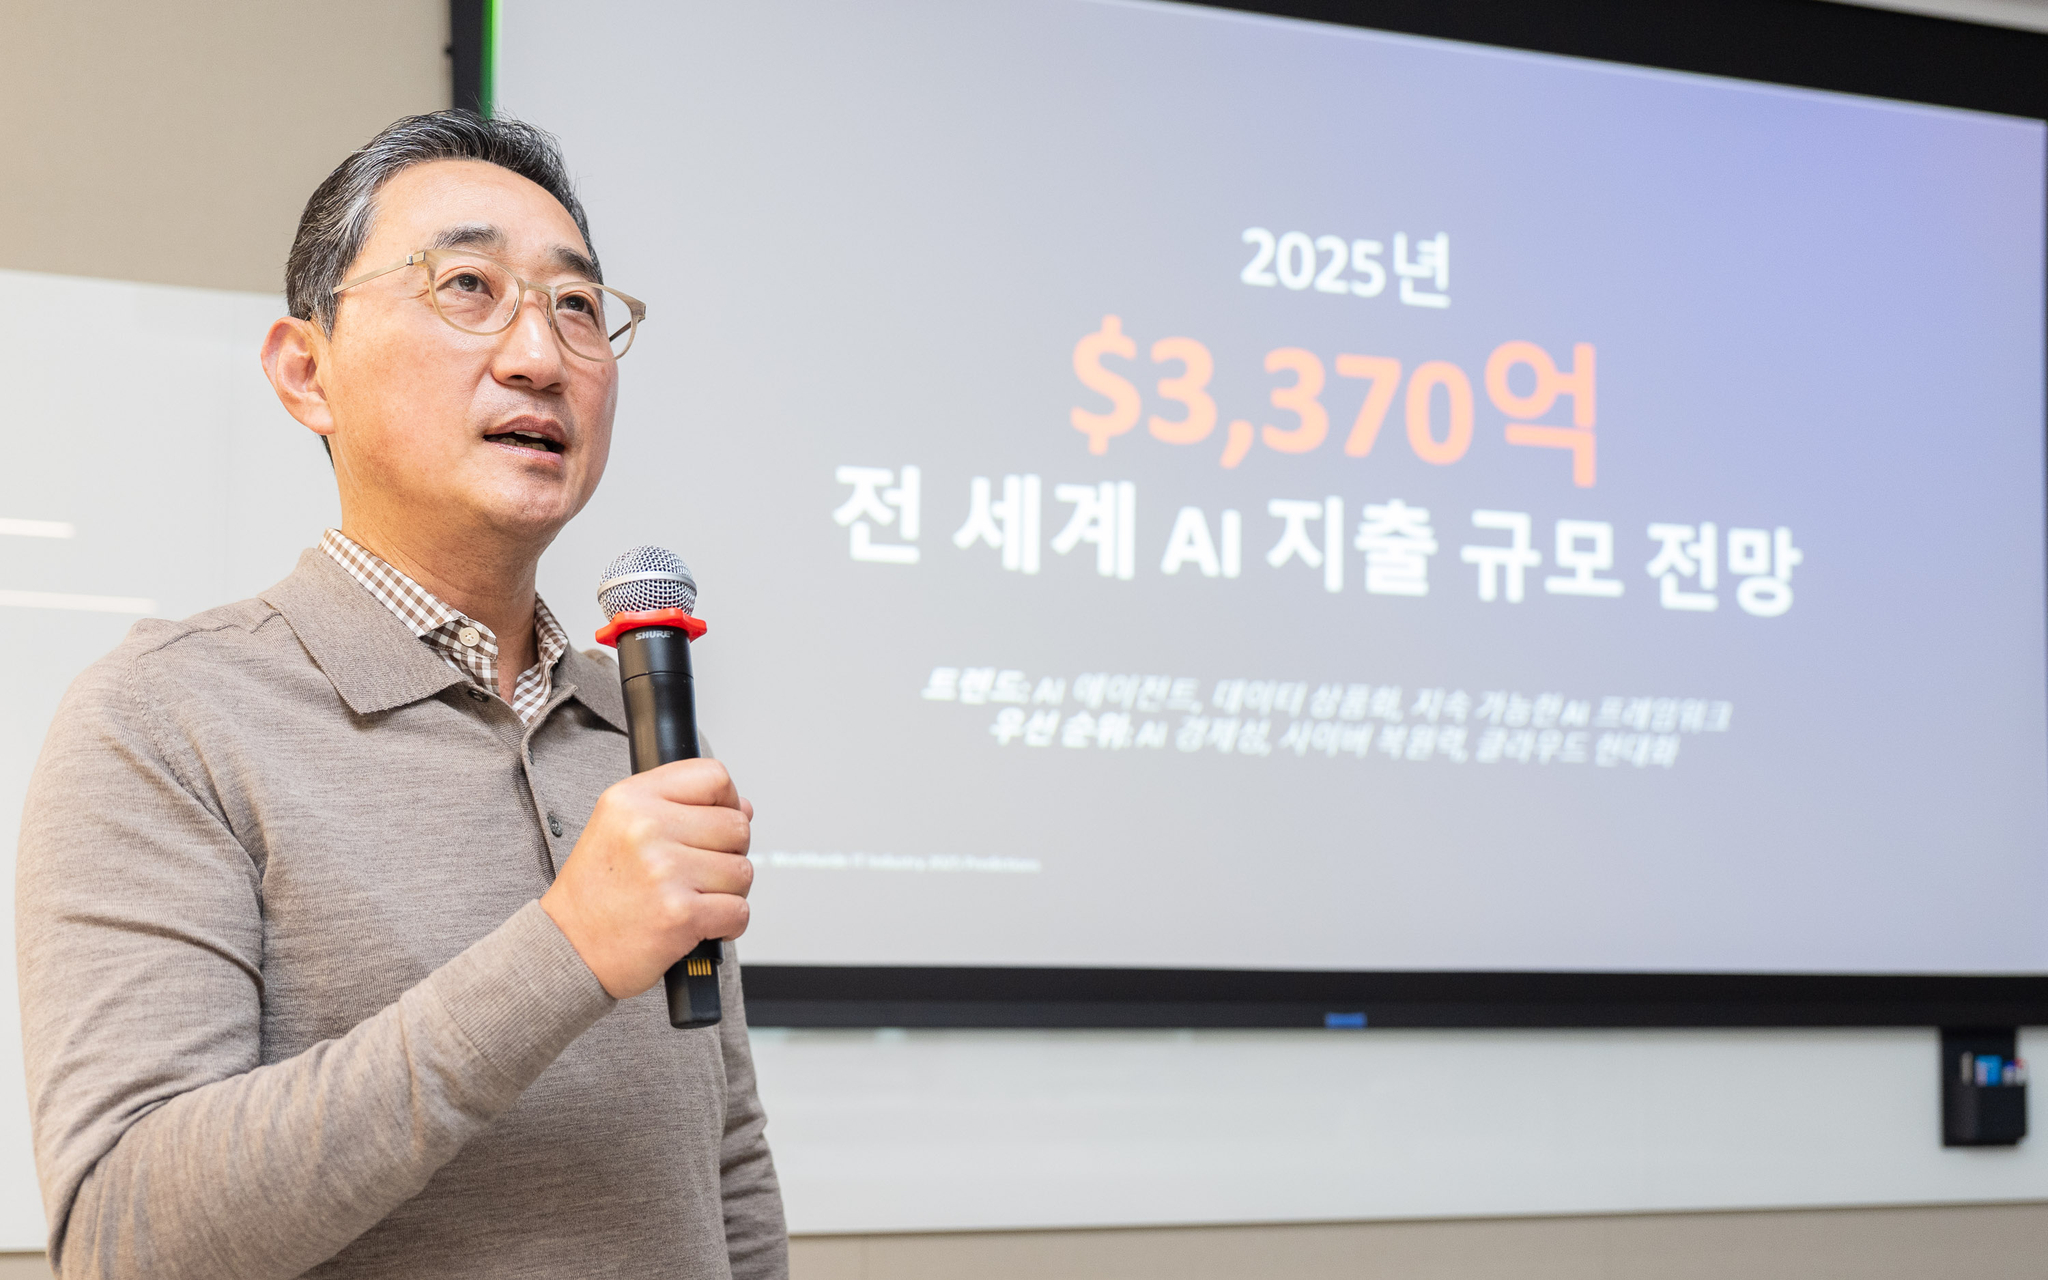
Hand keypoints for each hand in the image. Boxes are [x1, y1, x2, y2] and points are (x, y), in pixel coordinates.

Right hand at [540, 759, 754, 998]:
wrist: (567, 950)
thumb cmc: (597, 893)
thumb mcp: (618, 827)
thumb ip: (678, 808)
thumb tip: (743, 808)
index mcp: (631, 798)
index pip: (713, 776)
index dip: (726, 802)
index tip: (715, 825)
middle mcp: (646, 828)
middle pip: (736, 826)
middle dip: (729, 854)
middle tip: (697, 874)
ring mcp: (665, 871)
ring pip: (742, 871)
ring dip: (727, 892)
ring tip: (692, 899)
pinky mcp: (681, 913)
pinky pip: (739, 911)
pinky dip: (728, 924)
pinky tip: (698, 924)